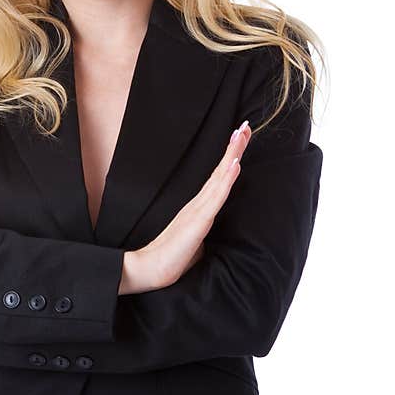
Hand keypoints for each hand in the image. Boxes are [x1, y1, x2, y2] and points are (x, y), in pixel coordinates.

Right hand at [124, 121, 252, 293]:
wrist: (149, 269)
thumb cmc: (172, 259)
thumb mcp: (195, 241)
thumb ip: (204, 232)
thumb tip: (213, 236)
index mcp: (198, 207)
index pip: (218, 178)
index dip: (229, 158)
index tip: (238, 138)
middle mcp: (198, 203)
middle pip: (220, 170)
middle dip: (233, 147)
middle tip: (244, 126)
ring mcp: (198, 209)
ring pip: (220, 177)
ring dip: (232, 155)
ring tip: (241, 135)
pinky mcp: (198, 220)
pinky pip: (216, 196)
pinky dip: (226, 178)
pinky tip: (234, 164)